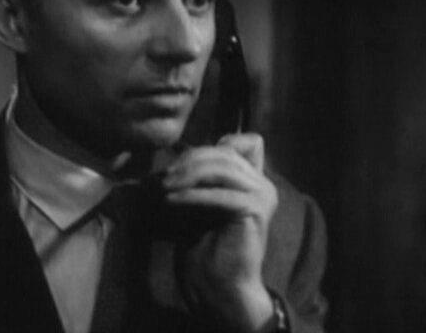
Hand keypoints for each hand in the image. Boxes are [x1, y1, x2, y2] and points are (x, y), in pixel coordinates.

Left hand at [161, 133, 278, 332]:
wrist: (217, 284)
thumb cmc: (204, 242)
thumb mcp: (200, 198)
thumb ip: (202, 174)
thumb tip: (175, 149)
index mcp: (254, 179)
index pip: (245, 141)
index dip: (212, 147)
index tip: (181, 164)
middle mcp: (264, 184)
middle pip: (225, 153)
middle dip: (189, 161)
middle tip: (162, 177)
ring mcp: (263, 196)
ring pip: (222, 168)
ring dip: (187, 175)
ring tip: (163, 187)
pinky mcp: (256, 211)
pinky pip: (219, 194)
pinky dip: (192, 196)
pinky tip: (171, 201)